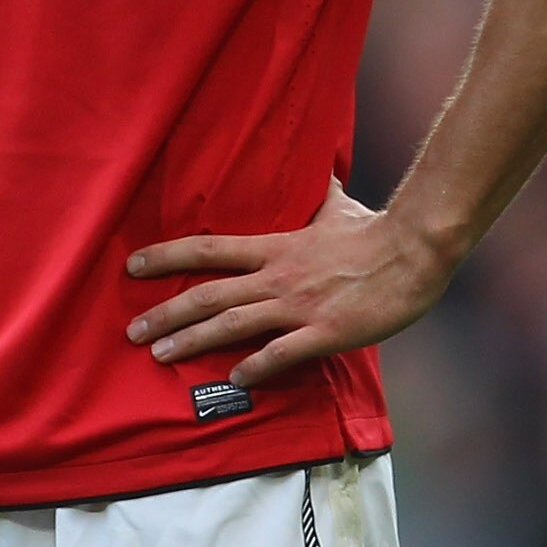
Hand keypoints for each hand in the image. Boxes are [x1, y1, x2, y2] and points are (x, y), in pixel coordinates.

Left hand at [123, 178, 454, 387]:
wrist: (415, 251)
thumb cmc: (374, 230)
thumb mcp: (336, 206)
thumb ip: (316, 193)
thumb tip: (317, 167)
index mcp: (274, 247)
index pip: (207, 249)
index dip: (166, 257)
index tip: (133, 266)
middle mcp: (277, 277)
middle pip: (208, 294)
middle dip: (165, 313)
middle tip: (131, 331)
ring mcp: (299, 305)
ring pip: (233, 324)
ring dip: (193, 341)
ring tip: (159, 355)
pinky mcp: (325, 332)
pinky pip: (282, 353)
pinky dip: (255, 367)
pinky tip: (235, 380)